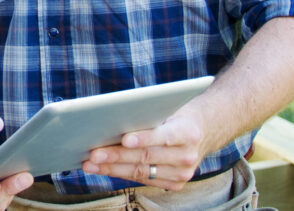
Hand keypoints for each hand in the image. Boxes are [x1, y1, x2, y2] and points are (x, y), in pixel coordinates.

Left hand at [82, 112, 204, 190]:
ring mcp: (182, 173)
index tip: (123, 140)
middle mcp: (187, 156)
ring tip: (90, 164)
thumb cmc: (176, 114)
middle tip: (93, 154)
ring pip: (141, 172)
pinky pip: (144, 179)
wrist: (203, 131)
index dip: (143, 138)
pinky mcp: (175, 184)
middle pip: (146, 157)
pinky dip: (121, 174)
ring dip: (112, 169)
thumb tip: (114, 118)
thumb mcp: (169, 108)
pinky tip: (103, 169)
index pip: (163, 136)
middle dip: (117, 156)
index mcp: (188, 132)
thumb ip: (149, 114)